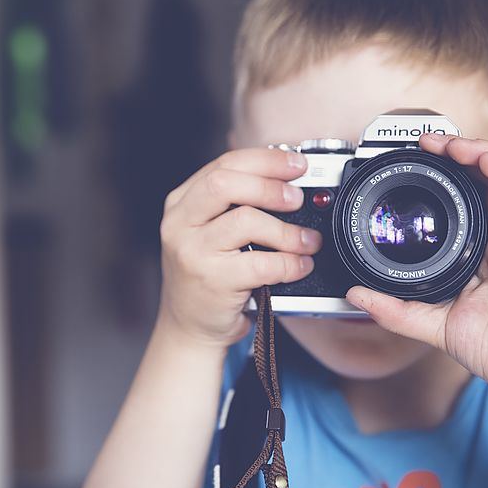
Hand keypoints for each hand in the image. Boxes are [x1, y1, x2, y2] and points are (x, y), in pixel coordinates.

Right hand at [158, 148, 321, 347]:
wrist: (188, 327)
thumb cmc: (206, 277)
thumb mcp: (207, 232)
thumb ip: (234, 205)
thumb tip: (286, 181)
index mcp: (181, 203)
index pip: (223, 165)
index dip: (265, 160)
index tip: (295, 164)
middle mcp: (180, 224)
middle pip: (226, 184)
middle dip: (270, 186)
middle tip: (297, 198)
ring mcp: (193, 253)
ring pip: (246, 221)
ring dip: (287, 230)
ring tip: (307, 240)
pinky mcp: (212, 281)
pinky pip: (261, 263)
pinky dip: (289, 263)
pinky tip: (299, 266)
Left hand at [345, 134, 487, 404]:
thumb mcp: (432, 323)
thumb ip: (394, 308)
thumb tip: (355, 294)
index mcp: (485, 250)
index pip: (468, 198)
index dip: (445, 175)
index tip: (415, 161)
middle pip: (487, 178)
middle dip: (458, 153)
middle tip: (427, 143)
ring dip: (478, 152)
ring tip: (447, 144)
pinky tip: (481, 159)